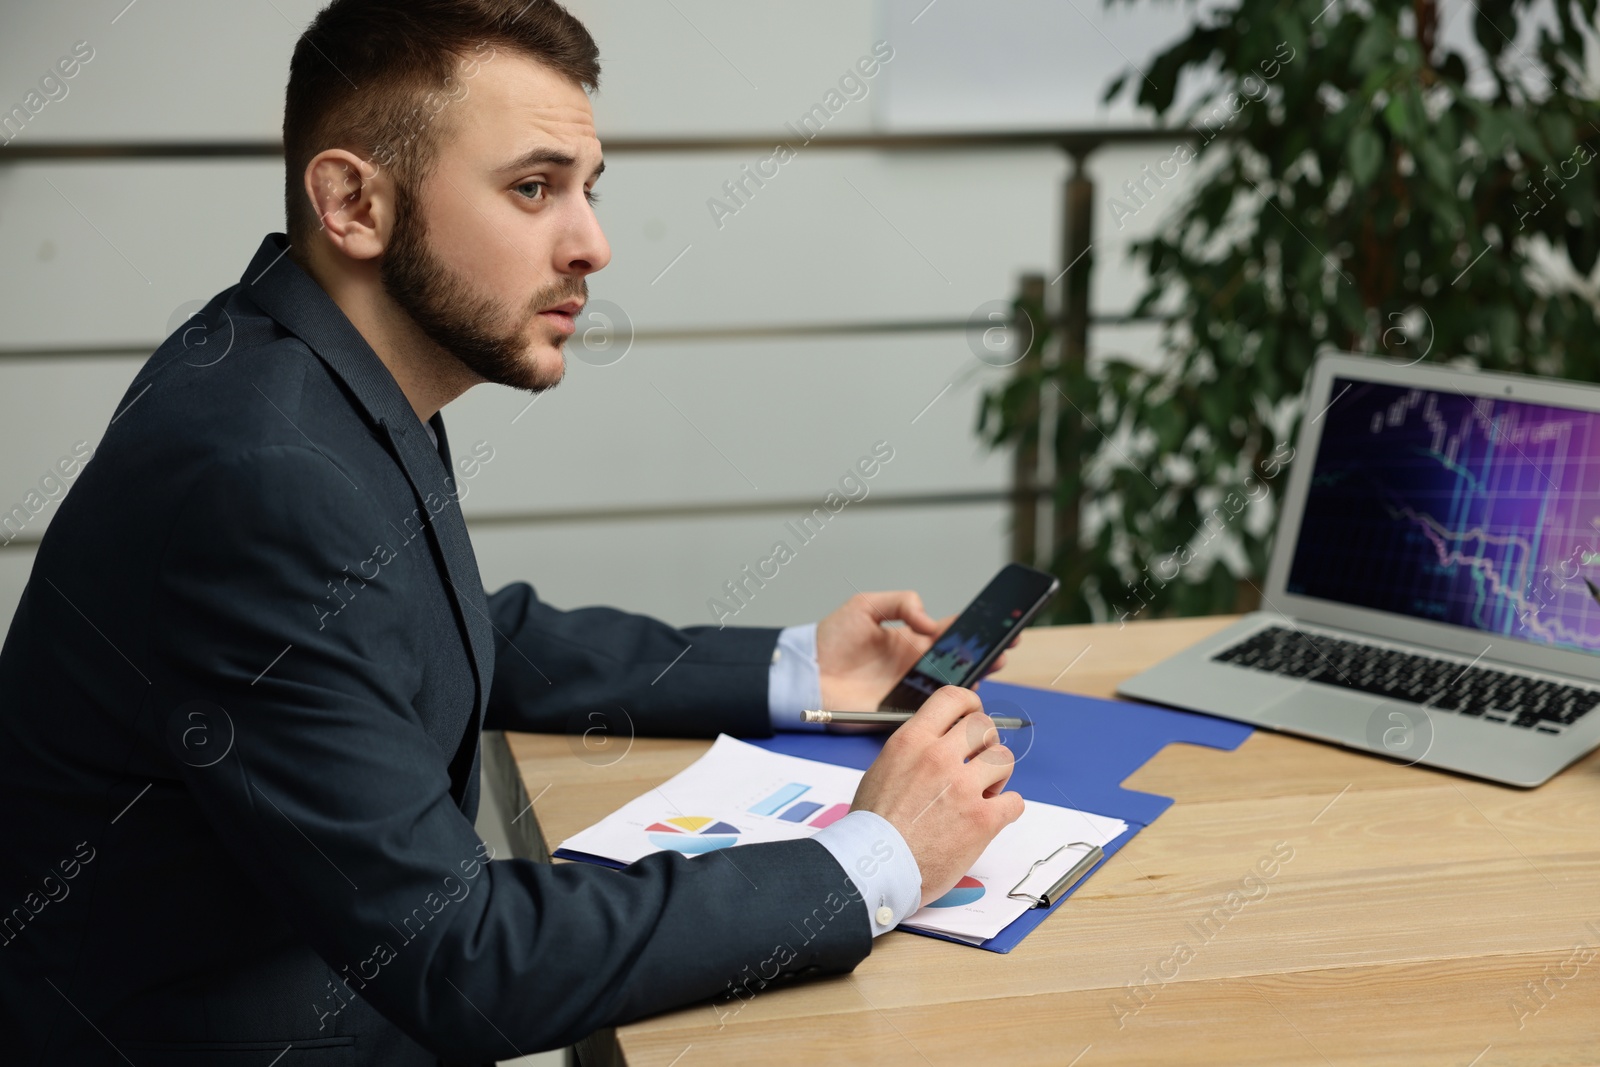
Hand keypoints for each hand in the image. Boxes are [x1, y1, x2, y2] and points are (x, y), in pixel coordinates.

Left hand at [814, 590, 1017, 710]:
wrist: (807, 674)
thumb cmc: (831, 639)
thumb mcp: (864, 606)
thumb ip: (900, 603)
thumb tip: (929, 619)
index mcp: (913, 640)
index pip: (953, 634)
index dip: (978, 631)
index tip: (1002, 624)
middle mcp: (918, 666)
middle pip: (962, 662)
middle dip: (987, 654)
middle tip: (1006, 648)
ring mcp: (913, 690)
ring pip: (954, 687)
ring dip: (976, 678)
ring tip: (995, 665)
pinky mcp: (903, 712)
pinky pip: (933, 712)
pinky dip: (952, 708)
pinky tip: (968, 696)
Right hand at [849, 685, 1024, 907]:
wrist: (874, 868)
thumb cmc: (872, 828)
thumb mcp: (882, 771)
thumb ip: (912, 752)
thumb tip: (935, 743)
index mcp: (912, 742)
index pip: (953, 698)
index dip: (970, 704)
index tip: (973, 715)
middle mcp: (939, 757)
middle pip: (983, 726)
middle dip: (985, 742)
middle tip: (978, 761)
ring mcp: (963, 788)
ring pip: (1004, 758)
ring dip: (997, 775)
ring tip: (982, 792)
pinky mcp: (982, 820)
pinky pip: (1015, 801)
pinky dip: (1007, 809)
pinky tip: (992, 816)